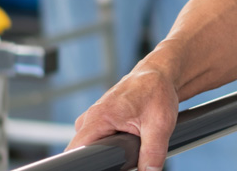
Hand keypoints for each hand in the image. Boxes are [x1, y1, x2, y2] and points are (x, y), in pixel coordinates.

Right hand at [67, 62, 181, 169]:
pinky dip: (110, 142)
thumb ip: (152, 154)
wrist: (160, 74)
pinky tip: (126, 140)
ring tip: (128, 142)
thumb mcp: (159, 126)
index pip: (75, 149)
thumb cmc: (157, 91)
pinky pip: (98, 138)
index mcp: (99, 117)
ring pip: (92, 145)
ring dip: (107, 150)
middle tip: (125, 152)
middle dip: (100, 158)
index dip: (81, 163)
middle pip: (83, 149)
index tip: (97, 166)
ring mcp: (95, 118)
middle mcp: (92, 117)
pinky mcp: (102, 120)